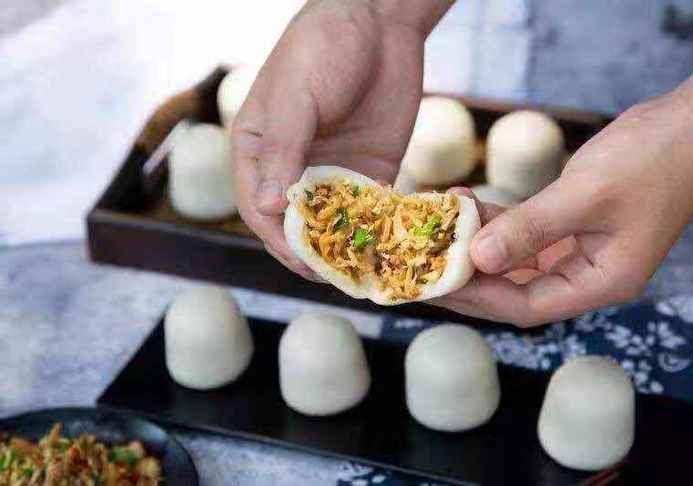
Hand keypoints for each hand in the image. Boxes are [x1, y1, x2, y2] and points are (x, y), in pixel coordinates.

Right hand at [232, 0, 450, 278]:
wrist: (380, 22)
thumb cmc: (322, 49)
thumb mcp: (296, 98)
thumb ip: (282, 150)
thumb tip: (267, 207)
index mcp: (257, 150)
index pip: (258, 207)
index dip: (277, 237)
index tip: (300, 258)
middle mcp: (290, 168)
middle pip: (293, 224)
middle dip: (311, 252)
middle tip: (335, 275)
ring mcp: (331, 172)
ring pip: (331, 225)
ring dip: (344, 249)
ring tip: (363, 272)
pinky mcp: (368, 172)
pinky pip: (367, 211)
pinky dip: (374, 231)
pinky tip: (389, 249)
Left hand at [433, 80, 692, 325]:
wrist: (688, 125)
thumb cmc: (652, 161)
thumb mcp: (585, 196)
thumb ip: (530, 229)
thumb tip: (478, 258)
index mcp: (600, 282)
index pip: (526, 306)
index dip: (479, 297)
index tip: (437, 281)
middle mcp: (586, 273)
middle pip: (515, 289)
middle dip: (470, 276)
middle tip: (424, 265)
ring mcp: (578, 249)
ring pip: (515, 259)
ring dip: (478, 243)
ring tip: (439, 225)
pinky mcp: (571, 224)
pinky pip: (524, 231)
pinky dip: (495, 220)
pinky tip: (467, 203)